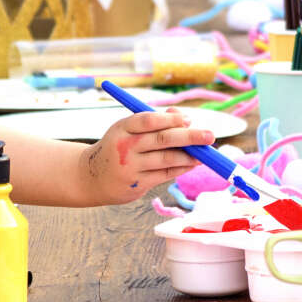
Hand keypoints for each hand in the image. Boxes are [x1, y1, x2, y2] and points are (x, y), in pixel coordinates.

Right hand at [82, 108, 211, 204]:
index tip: (188, 119)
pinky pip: (164, 174)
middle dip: (189, 137)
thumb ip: (154, 122)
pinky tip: (192, 164)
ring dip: (189, 156)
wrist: (91, 177)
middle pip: (162, 139)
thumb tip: (184, 117)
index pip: (147, 120)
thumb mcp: (127, 131)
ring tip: (204, 154)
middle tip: (210, 136)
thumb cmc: (117, 148)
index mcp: (122, 128)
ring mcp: (131, 167)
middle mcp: (126, 147)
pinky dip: (181, 168)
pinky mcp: (137, 184)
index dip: (170, 119)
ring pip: (167, 159)